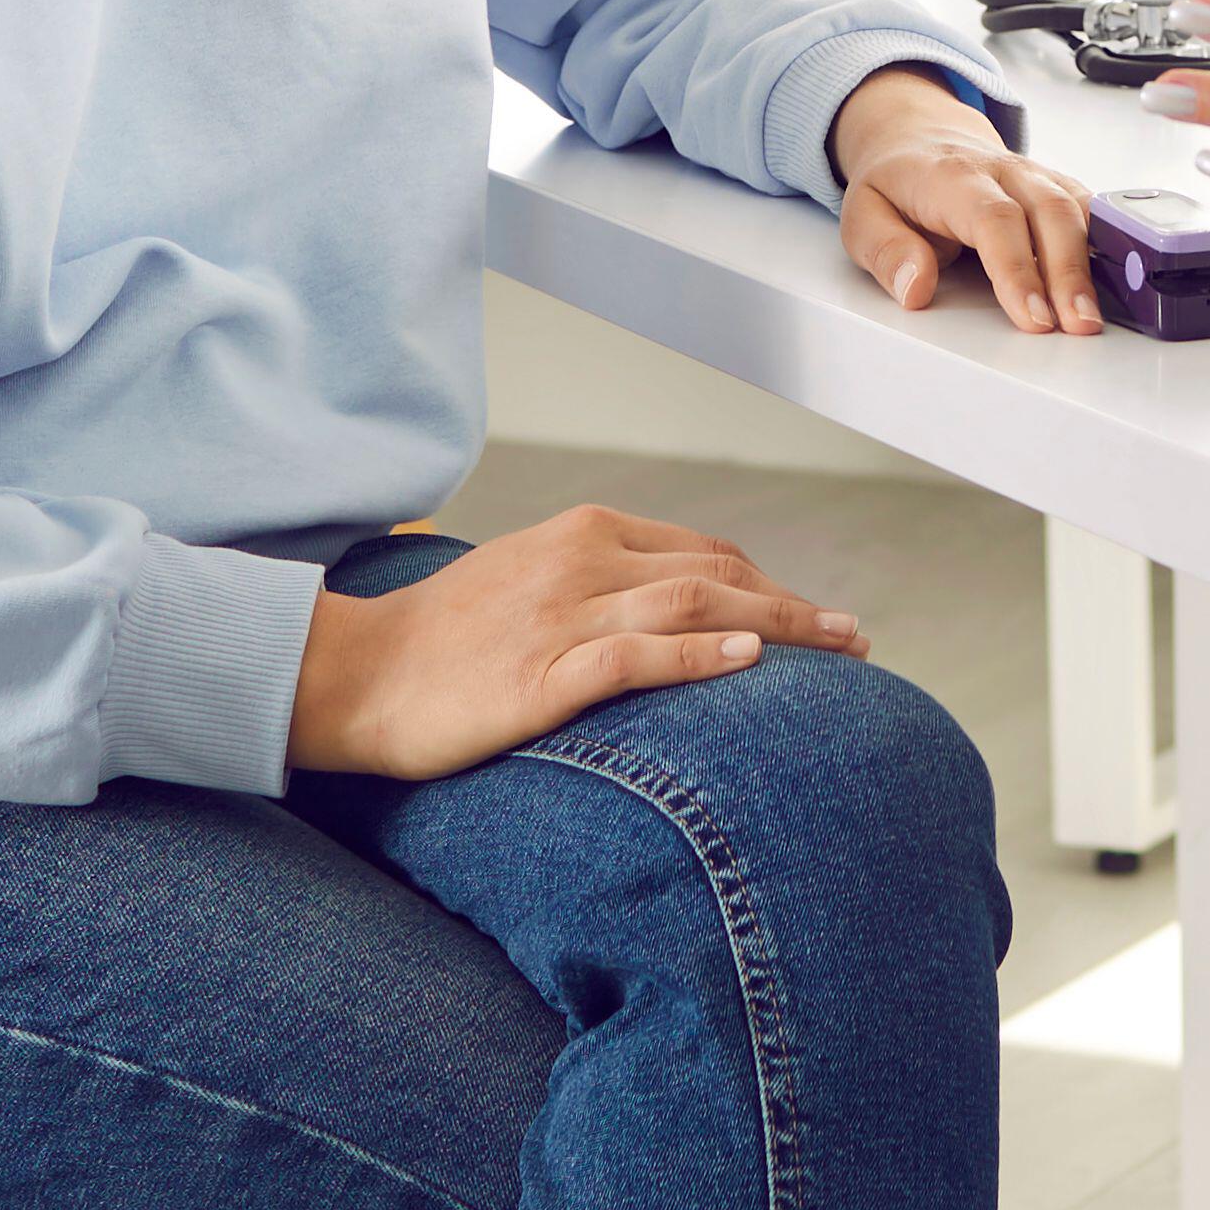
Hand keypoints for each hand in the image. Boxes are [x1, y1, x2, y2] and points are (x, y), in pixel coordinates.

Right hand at [286, 503, 862, 779]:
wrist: (354, 673)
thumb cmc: (437, 642)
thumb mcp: (525, 587)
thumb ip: (593, 587)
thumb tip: (662, 609)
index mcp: (581, 534)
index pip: (703, 551)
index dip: (769, 581)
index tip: (815, 617)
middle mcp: (582, 562)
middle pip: (717, 572)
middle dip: (796, 605)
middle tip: (856, 640)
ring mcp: (563, 616)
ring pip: (695, 605)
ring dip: (780, 624)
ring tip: (838, 649)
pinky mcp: (543, 674)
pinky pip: (637, 656)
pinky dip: (700, 654)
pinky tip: (749, 660)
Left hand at [835, 64, 1109, 335]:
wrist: (919, 135)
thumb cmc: (895, 184)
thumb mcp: (861, 216)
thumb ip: (886, 251)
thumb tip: (916, 287)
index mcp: (950, 175)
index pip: (994, 218)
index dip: (1018, 269)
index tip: (1033, 316)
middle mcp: (1001, 169)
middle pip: (1049, 211)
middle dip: (1068, 273)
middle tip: (1078, 326)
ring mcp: (1034, 173)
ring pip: (1077, 207)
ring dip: (1094, 262)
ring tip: (1096, 315)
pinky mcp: (1055, 184)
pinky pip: (1089, 207)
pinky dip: (1108, 241)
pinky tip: (1116, 280)